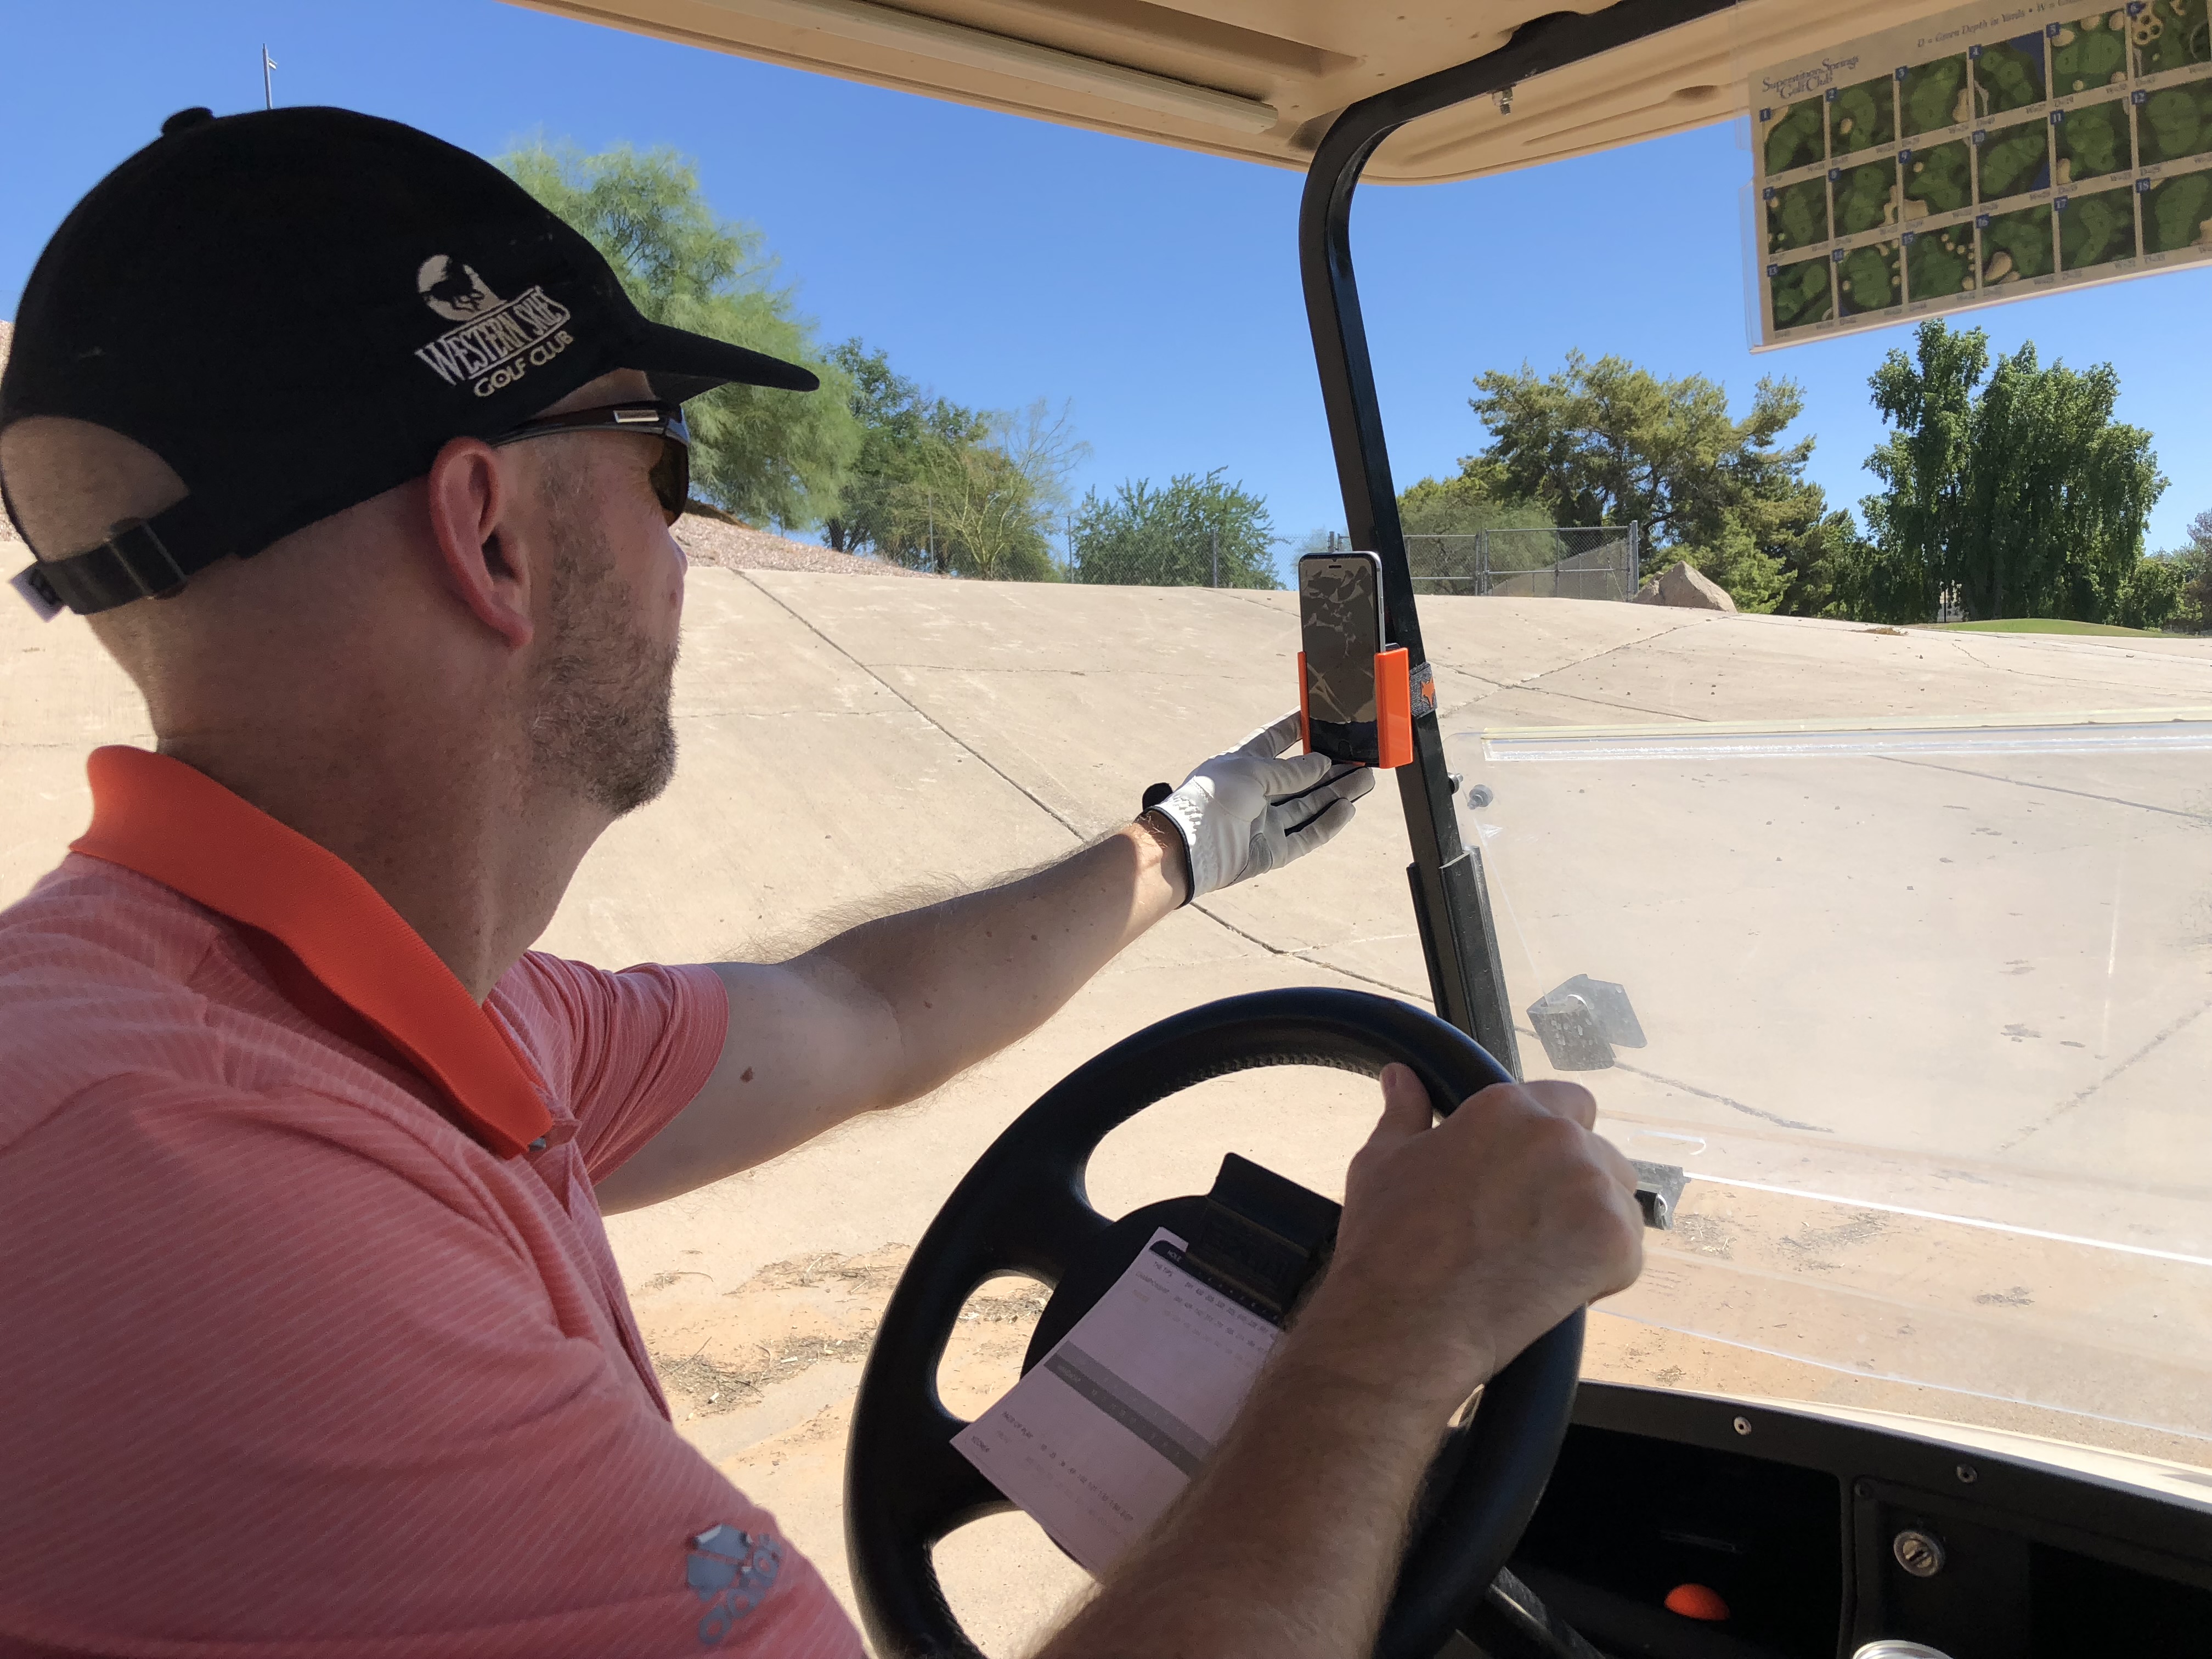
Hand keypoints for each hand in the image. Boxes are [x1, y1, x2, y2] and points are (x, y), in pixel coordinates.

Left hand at [1147, 712, 1374, 901]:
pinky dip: (1328, 822)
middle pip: (1300, 777)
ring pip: (1309, 805)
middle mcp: (1255, 792)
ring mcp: (1265, 822)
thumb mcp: (1252, 771)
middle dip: (1331, 768)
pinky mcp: (1272, 850)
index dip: (1296, 727)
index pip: (1274, 739)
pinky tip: (1348, 808)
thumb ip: (1291, 770)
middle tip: (1361, 758)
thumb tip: (1324, 762)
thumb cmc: (1211, 799)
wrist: (1189, 848)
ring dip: (1338, 793)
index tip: (1321, 715)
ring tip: (1366, 779)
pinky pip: (1307, 835)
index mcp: (1243, 764)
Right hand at [1296, 1065, 1644, 1411]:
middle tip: (1530, 1228)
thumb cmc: (1389, 1240)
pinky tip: (1553, 1286)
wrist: (1407, 1319)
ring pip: (1618, 1200)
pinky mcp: (1614, 1242)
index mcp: (1506, 1107)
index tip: (1530, 1174)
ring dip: (1592, 1226)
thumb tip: (1401, 1076)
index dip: (1554, 1138)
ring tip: (1542, 1259)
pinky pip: (1628, 1251)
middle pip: (1599, 1154)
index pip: (1570, 1102)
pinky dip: (1601, 1272)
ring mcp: (1591, 1187)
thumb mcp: (1382, 1160)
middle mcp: (1557, 1136)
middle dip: (1574, 1186)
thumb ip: (1404, 1111)